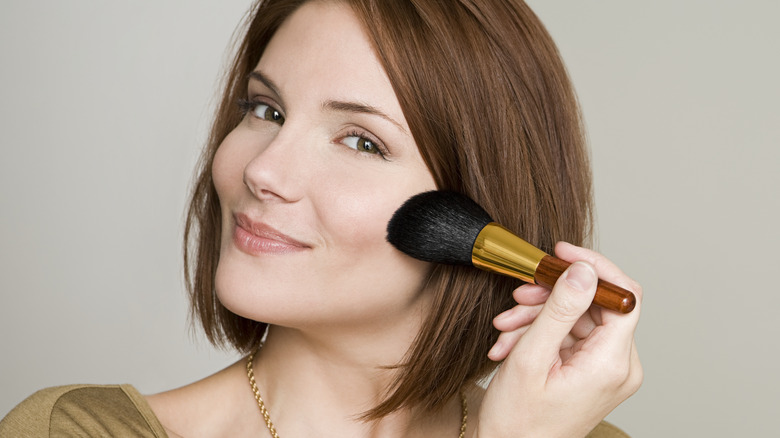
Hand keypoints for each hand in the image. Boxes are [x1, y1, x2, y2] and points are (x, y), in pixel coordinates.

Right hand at [477, 242, 642, 437]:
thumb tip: (584, 270)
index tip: (560, 254)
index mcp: (612, 363)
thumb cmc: (518, 419)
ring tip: (507, 327)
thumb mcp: (531, 357)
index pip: (623, 295)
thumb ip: (559, 309)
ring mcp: (608, 370)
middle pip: (595, 304)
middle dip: (552, 296)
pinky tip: (513, 342)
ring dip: (539, 316)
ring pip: (578, 318)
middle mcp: (619, 366)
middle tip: (519, 296)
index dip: (593, 266)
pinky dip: (542, 332)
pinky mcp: (594, 371)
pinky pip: (572, 335)